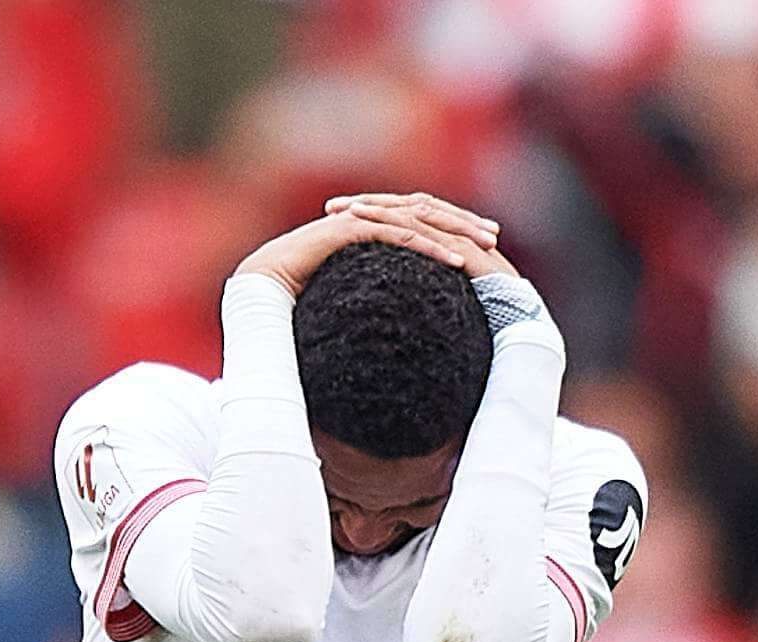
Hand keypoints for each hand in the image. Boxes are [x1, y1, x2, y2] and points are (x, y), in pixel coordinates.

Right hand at [237, 190, 497, 295]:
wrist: (264, 283)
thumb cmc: (301, 293)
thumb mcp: (349, 289)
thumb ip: (373, 289)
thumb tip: (392, 313)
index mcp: (370, 223)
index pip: (419, 219)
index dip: (451, 227)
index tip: (481, 243)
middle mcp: (369, 214)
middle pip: (427, 211)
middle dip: (463, 222)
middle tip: (493, 237)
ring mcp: (361, 217)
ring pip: (419, 218)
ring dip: (455, 232)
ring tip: (484, 248)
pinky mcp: (352, 228)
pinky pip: (400, 234)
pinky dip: (430, 247)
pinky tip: (455, 261)